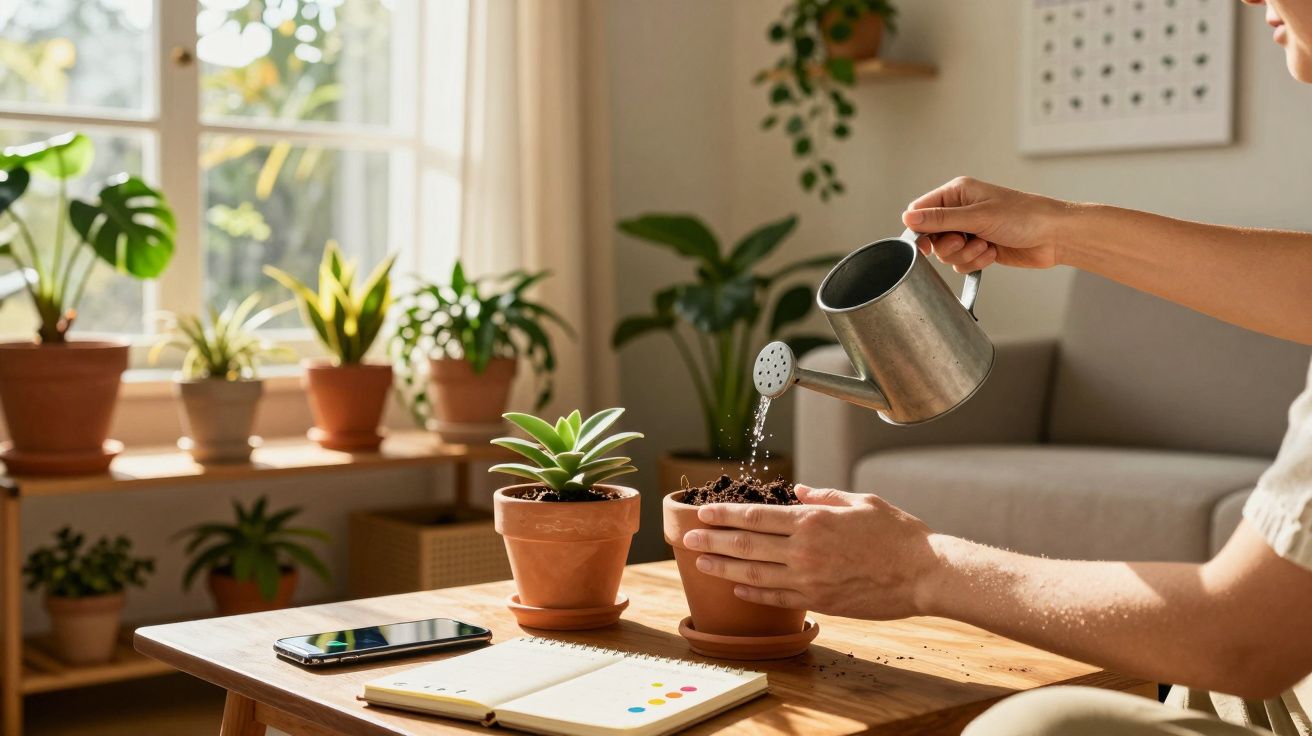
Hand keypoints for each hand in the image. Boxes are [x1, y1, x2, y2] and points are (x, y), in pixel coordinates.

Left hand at [682, 486, 937, 619]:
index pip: (757, 515)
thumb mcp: (861, 501)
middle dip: (713, 540)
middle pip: (747, 544)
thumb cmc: (898, 534)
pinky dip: (754, 593)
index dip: (725, 514)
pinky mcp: (820, 601)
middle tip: (686, 537)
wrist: (924, 573)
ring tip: (700, 563)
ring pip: (755, 573)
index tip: (703, 511)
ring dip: (724, 568)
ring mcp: (810, 578)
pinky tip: (736, 589)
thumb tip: (796, 491)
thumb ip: (824, 496)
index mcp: (813, 519)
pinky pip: (778, 597)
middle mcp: (804, 549)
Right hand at [902, 176, 1073, 272]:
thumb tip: (907, 218)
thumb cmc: (1023, 216)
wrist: (1054, 236)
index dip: (919, 230)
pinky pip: (961, 263)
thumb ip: (940, 219)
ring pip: (946, 253)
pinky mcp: (979, 248)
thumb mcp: (977, 216)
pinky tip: (991, 253)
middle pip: (931, 236)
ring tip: (984, 246)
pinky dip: (974, 262)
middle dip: (947, 246)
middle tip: (963, 242)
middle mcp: (961, 210)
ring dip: (964, 255)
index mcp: (957, 193)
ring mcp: (970, 231)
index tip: (925, 245)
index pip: (921, 211)